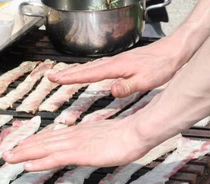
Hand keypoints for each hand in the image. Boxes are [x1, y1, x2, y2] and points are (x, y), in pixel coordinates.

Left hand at [3, 119, 163, 171]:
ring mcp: (74, 144)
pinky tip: (28, 165)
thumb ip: (91, 143)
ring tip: (8, 158)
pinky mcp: (79, 153)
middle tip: (5, 153)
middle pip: (42, 142)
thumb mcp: (104, 139)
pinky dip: (39, 162)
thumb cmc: (127, 136)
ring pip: (43, 149)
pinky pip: (55, 158)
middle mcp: (72, 137)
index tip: (20, 146)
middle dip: (22, 148)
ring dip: (24, 154)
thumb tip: (85, 147)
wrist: (138, 132)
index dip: (34, 142)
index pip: (51, 137)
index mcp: (78, 133)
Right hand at [48, 38, 183, 97]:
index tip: (55, 80)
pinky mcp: (119, 62)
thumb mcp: (145, 81)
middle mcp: (112, 62)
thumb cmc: (160, 66)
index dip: (70, 78)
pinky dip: (85, 70)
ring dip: (74, 71)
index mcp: (115, 68)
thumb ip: (127, 87)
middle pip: (84, 69)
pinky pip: (96, 67)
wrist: (172, 52)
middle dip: (66, 74)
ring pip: (89, 67)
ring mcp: (114, 61)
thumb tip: (111, 91)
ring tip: (62, 76)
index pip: (87, 74)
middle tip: (50, 77)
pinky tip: (84, 73)